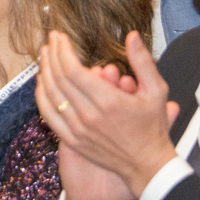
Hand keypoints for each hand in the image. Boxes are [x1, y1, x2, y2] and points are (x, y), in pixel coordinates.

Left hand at [35, 30, 180, 199]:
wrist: (147, 164)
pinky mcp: (72, 141)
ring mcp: (78, 130)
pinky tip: (42, 83)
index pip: (72, 69)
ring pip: (50, 96)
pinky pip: (49, 116)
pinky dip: (42, 97)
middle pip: (58, 79)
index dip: (62, 50)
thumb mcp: (157, 90)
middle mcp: (89, 115)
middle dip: (51, 56)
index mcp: (108, 101)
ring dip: (44, 73)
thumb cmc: (153, 126)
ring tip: (44, 56)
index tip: (60, 37)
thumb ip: (142, 61)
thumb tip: (130, 35)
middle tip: (50, 41)